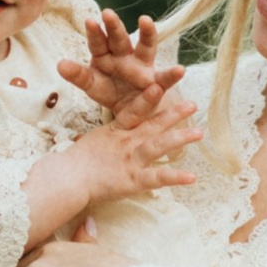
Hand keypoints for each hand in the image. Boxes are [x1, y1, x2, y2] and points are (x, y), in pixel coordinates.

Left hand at [61, 7, 178, 118]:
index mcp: (105, 56)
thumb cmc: (109, 91)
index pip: (97, 43)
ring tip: (146, 20)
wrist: (131, 110)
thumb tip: (59, 64)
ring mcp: (142, 66)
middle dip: (114, 27)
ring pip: (145, 47)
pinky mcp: (157, 81)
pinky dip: (173, 74)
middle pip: (119, 39)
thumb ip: (78, 75)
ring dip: (147, 33)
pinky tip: (181, 70)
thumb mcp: (92, 85)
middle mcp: (125, 55)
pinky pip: (165, 77)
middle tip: (107, 13)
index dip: (94, 33)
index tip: (90, 20)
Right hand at [78, 96, 201, 203]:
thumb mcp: (91, 146)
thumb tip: (100, 140)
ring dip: (180, 138)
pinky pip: (158, 177)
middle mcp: (127, 142)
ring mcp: (131, 159)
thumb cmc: (72, 164)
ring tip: (199, 133)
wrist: (66, 179)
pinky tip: (192, 177)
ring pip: (159, 145)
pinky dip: (175, 177)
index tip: (160, 86)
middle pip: (153, 124)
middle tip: (193, 104)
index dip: (147, 99)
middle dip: (174, 114)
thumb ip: (102, 141)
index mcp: (116, 132)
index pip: (134, 111)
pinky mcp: (133, 179)